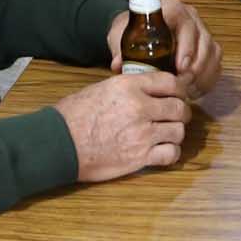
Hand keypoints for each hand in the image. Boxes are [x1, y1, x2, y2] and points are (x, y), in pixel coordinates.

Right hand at [53, 69, 187, 180]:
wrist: (60, 143)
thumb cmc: (73, 116)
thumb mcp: (100, 89)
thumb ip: (127, 88)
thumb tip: (145, 90)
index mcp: (129, 86)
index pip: (170, 82)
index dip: (179, 89)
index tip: (178, 95)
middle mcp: (140, 107)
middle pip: (179, 108)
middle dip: (181, 113)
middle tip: (175, 118)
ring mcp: (142, 134)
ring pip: (179, 132)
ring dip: (175, 134)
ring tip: (166, 136)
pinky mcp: (140, 157)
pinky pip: (171, 154)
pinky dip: (171, 154)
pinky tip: (162, 152)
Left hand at [110, 0, 221, 98]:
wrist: (140, 33)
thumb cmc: (132, 32)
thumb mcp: (120, 36)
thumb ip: (120, 49)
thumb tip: (118, 65)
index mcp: (172, 9)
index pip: (186, 25)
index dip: (187, 47)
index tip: (180, 68)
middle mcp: (191, 17)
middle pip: (204, 41)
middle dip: (196, 67)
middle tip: (183, 86)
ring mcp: (202, 31)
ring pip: (213, 53)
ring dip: (202, 76)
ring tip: (186, 92)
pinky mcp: (209, 47)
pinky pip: (216, 63)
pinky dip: (207, 80)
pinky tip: (194, 91)